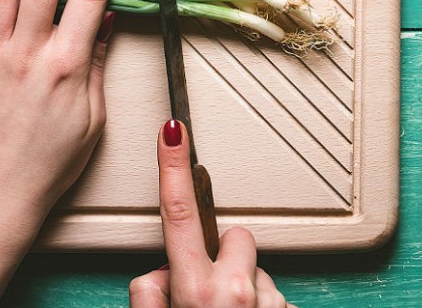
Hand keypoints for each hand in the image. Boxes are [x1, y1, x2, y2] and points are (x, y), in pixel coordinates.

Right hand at [129, 120, 292, 307]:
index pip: (179, 213)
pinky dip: (261, 307)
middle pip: (235, 239)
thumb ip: (147, 293)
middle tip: (209, 297)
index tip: (173, 132)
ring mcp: (268, 302)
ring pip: (256, 270)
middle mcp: (236, 291)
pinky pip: (274, 296)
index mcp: (196, 291)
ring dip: (244, 290)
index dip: (174, 166)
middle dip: (224, 257)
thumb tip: (160, 273)